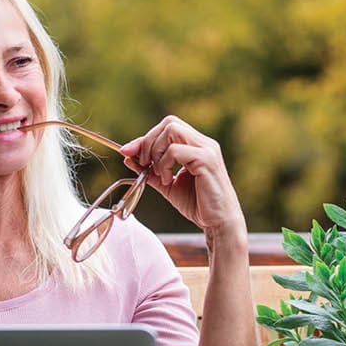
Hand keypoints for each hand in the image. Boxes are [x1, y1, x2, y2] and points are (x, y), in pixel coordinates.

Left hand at [120, 116, 244, 240]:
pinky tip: (167, 180)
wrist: (218, 222)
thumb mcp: (167, 185)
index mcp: (196, 145)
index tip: (127, 152)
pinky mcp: (206, 160)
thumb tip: (129, 157)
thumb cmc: (197, 204)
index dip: (145, 137)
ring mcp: (207, 149)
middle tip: (143, 164)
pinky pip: (176, 151)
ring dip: (157, 152)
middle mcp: (204, 143)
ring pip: (172, 131)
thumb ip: (150, 170)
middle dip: (148, 142)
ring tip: (160, 175)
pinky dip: (165, 164)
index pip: (167, 127)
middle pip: (169, 123)